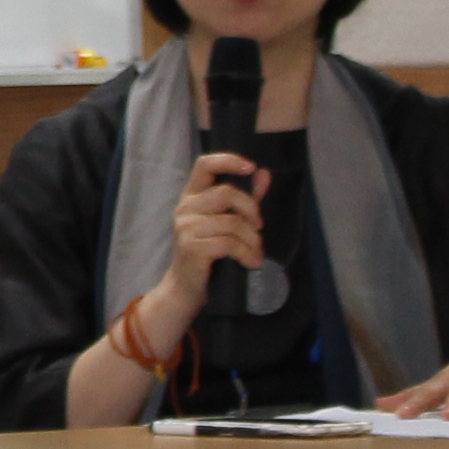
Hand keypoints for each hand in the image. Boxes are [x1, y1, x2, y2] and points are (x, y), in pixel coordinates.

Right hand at [152, 153, 268, 342]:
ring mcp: (186, 227)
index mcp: (191, 196)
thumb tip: (264, 173)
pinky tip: (252, 262)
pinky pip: (229, 243)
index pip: (204, 164)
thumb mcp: (226, 222)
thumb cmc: (208, 253)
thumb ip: (245, 198)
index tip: (251, 167)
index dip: (228, 160)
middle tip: (260, 227)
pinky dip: (247, 253)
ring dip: (253, 239)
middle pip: (226, 193)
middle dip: (251, 209)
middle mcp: (184, 207)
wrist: (186, 288)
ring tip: (257, 252)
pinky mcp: (191, 247)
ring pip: (232, 222)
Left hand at [380, 334, 448, 424]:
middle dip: (421, 402)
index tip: (391, 412)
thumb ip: (417, 395)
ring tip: (448, 416)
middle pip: (437, 390)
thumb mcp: (445, 382)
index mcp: (445, 382)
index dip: (407, 402)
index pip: (422, 393)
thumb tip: (381, 403)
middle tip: (406, 414)